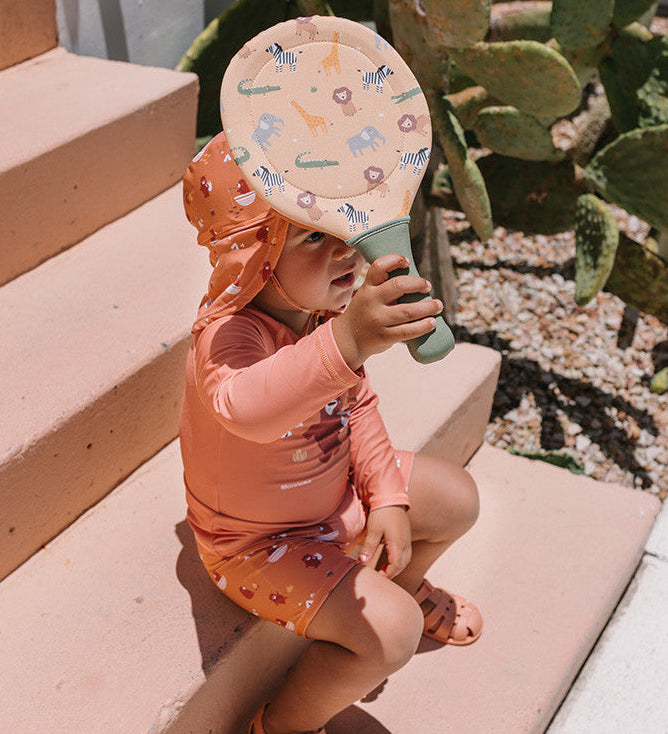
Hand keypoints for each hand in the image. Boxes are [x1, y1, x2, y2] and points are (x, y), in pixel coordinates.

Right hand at [331, 254, 442, 370]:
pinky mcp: (384, 336)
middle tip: (428, 286)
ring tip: (438, 305)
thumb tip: (417, 281)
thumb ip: (383, 288)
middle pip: (399, 285)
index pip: (378, 267)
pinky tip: (432, 323)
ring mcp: (378, 320)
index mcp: (367, 288)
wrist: (348, 340)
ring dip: (428, 307)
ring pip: (408, 310)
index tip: (407, 261)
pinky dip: (423, 326)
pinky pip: (408, 331)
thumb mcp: (366, 296)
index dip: (394, 260)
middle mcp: (371, 301)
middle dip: (418, 283)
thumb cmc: (365, 314)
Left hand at [358, 505, 411, 578]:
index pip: (395, 566)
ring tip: (384, 570)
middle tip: (380, 577)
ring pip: (405, 560)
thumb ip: (369, 547)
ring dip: (396, 567)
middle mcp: (405, 544)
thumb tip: (362, 561)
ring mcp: (407, 540)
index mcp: (397, 544)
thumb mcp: (373, 530)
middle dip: (392, 573)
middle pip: (401, 565)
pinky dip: (399, 561)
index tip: (378, 579)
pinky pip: (406, 554)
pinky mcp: (406, 537)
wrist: (391, 499)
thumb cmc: (381, 514)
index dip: (387, 574)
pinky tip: (389, 560)